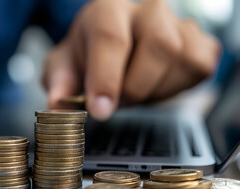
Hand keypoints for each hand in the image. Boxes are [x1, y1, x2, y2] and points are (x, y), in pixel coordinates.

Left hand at [42, 0, 219, 120]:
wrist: (119, 49)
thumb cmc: (90, 56)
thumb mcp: (65, 67)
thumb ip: (59, 83)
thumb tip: (57, 105)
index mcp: (108, 10)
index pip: (110, 37)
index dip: (106, 77)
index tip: (100, 109)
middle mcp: (147, 10)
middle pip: (158, 46)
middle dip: (134, 88)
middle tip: (117, 101)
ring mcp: (178, 24)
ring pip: (180, 59)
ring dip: (153, 90)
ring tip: (134, 88)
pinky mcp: (200, 43)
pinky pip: (199, 69)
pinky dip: (176, 89)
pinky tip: (155, 85)